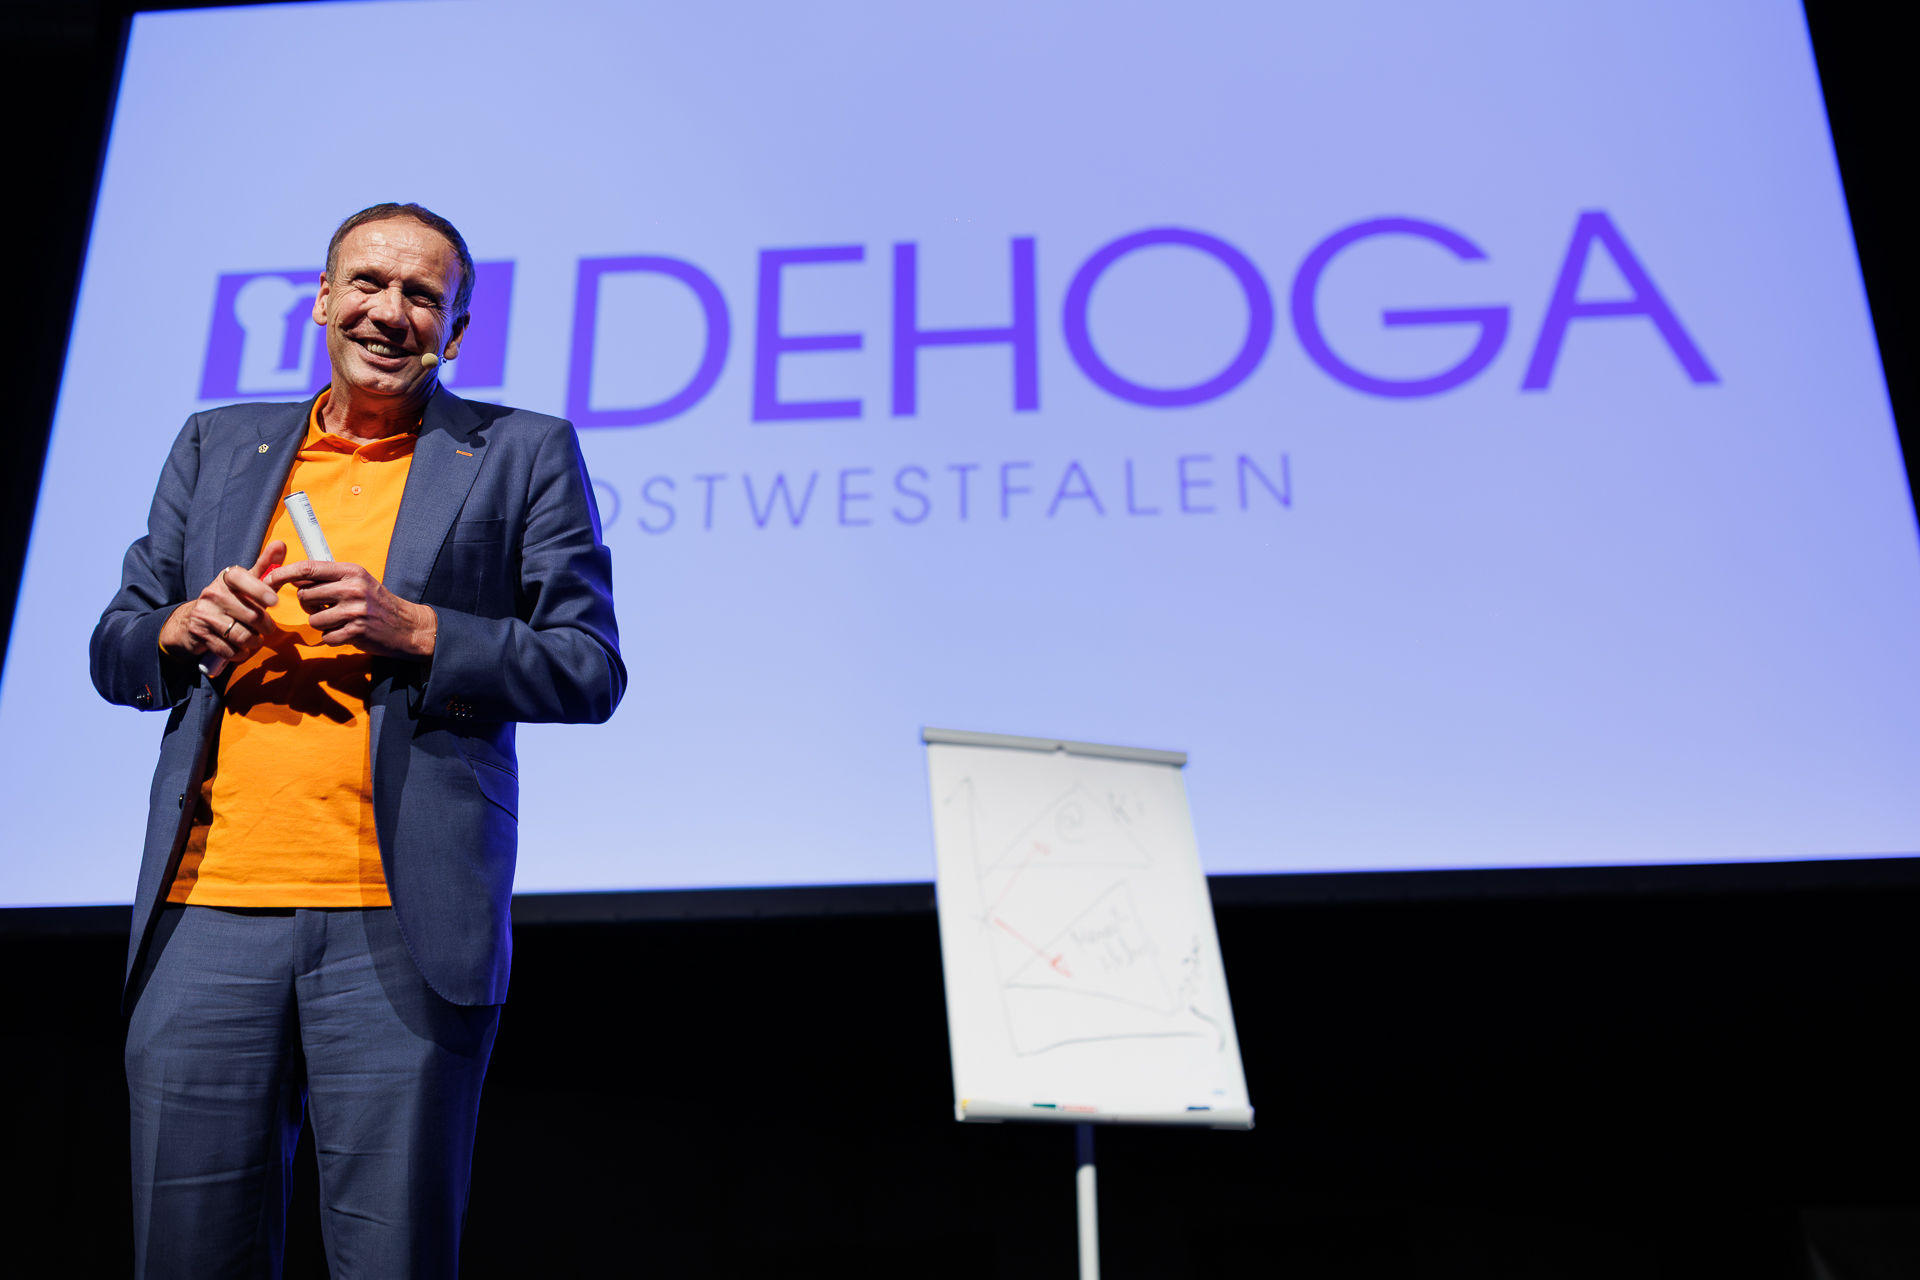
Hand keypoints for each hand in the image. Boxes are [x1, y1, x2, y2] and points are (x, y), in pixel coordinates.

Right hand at [159, 542, 286, 676]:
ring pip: (242, 635)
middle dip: (265, 626)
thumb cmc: (231, 600)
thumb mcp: (247, 583)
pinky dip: (240, 653)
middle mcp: (213, 593)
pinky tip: (240, 648)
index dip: (258, 589)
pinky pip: (230, 650)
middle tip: (265, 627)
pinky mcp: (199, 633)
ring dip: (254, 641)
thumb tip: (281, 544)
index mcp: (227, 578)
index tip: (273, 601)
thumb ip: (266, 567)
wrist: (193, 621)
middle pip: (251, 615)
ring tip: (253, 637)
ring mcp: (204, 613)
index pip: (241, 577)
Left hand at [265, 559, 436, 658]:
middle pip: (304, 595)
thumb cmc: (377, 602)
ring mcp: (355, 611)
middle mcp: (353, 588)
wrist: (407, 626)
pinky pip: (326, 636)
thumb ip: (329, 577)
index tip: (269, 578)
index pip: (308, 568)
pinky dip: (333, 637)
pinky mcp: (356, 632)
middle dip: (309, 605)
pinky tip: (348, 632)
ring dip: (322, 623)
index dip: (284, 573)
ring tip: (341, 621)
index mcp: (351, 571)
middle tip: (325, 607)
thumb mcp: (358, 581)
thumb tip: (293, 575)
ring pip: (313, 619)